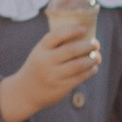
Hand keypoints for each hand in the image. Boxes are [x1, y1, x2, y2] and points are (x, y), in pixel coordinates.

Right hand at [0, 6, 100, 121]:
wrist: (25, 92)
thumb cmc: (38, 68)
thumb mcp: (40, 54)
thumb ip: (56, 46)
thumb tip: (85, 39)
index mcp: (40, 49)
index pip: (56, 35)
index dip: (71, 30)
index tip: (84, 29)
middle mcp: (46, 61)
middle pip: (71, 50)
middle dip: (87, 46)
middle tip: (95, 44)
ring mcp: (53, 75)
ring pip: (78, 65)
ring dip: (91, 59)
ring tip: (96, 57)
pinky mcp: (61, 87)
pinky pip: (79, 77)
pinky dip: (89, 71)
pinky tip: (93, 68)